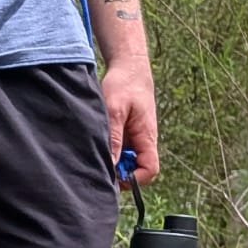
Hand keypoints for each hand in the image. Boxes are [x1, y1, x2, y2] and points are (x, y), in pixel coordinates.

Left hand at [102, 56, 159, 186]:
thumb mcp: (115, 110)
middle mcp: (143, 142)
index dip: (135, 179)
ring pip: (128, 163)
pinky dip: (111, 153)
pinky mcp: (126, 134)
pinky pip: (121, 152)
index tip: (115, 175)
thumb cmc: (124, 85)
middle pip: (138, 171)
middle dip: (121, 175)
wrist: (128, 68)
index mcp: (147, 137)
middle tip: (101, 168)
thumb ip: (114, 138)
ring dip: (115, 164)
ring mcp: (135, 139)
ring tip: (97, 156)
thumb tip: (111, 165)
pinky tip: (97, 146)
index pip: (150, 170)